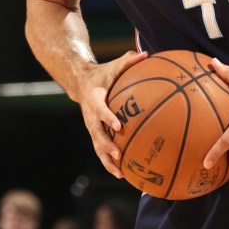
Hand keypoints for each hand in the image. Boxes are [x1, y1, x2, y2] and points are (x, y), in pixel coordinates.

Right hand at [78, 50, 148, 178]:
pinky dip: (110, 162)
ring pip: (97, 147)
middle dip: (106, 146)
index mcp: (94, 99)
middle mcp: (90, 116)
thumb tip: (147, 54)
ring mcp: (91, 127)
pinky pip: (101, 151)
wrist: (81, 83)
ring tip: (121, 173)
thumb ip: (129, 60)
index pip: (100, 109)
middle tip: (118, 154)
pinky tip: (124, 174)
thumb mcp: (114, 65)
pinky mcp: (95, 134)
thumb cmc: (104, 74)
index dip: (107, 117)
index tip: (118, 125)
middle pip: (96, 134)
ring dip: (107, 161)